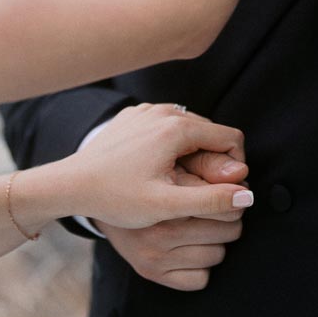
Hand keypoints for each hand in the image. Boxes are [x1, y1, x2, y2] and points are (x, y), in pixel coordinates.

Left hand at [66, 102, 251, 232]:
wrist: (70, 184)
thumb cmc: (116, 197)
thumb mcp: (167, 205)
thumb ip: (211, 200)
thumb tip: (247, 197)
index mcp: (177, 127)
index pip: (231, 138)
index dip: (234, 168)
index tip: (218, 192)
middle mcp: (164, 110)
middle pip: (211, 132)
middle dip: (212, 162)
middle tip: (192, 194)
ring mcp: (146, 110)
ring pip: (189, 130)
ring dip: (192, 155)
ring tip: (173, 185)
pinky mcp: (133, 116)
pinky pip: (166, 127)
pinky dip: (171, 147)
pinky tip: (154, 171)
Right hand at [95, 144, 249, 291]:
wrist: (97, 192)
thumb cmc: (146, 173)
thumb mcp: (173, 164)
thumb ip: (208, 165)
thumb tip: (244, 174)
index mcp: (166, 200)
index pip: (224, 204)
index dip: (232, 196)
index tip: (228, 191)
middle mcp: (157, 231)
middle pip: (228, 231)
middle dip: (227, 219)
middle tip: (213, 210)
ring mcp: (153, 256)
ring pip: (218, 255)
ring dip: (214, 242)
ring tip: (198, 227)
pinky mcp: (150, 273)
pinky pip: (201, 279)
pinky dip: (200, 266)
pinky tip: (187, 248)